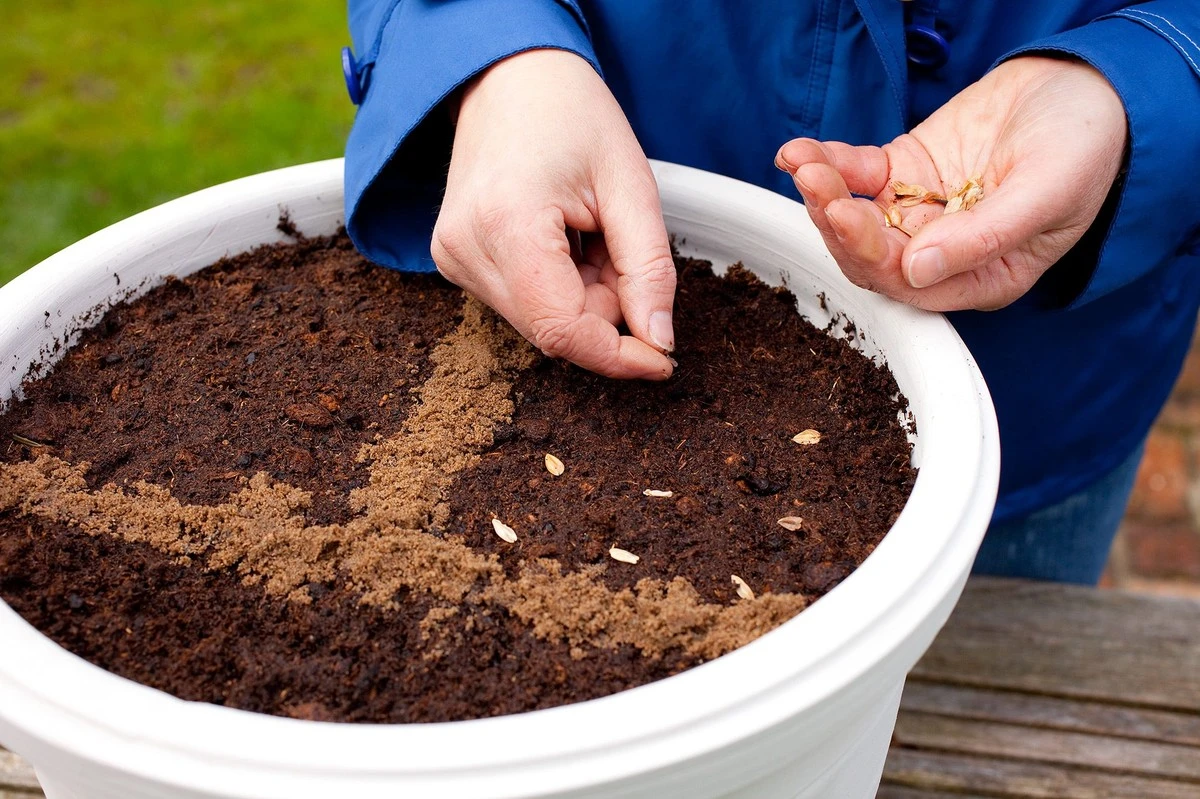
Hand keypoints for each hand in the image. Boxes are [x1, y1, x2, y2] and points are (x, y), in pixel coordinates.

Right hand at [432, 49, 675, 378]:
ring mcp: (453, 257)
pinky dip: (559, 286)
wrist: (508, 75)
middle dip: (605, 309)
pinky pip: (524, 302)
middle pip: (553, 331)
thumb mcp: (631, 185)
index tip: (663, 359)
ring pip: (541, 321)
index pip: (562, 330)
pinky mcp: (454, 260)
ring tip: (588, 231)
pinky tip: (565, 238)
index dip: (619, 357)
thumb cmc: (570, 113)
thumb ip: (648, 270)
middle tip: (618, 244)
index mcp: (506, 225)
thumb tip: (659, 342)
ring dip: (583, 296)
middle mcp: (465, 250)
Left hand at [775, 56, 1127, 310]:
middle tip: (817, 184)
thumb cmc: (1085, 148)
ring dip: (825, 194)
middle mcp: (943, 255)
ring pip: (856, 217)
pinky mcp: (902, 175)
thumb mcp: (1047, 193)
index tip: (848, 215)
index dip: (873, 255)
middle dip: (839, 223)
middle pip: (872, 256)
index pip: (911, 285)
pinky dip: (828, 164)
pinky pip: (855, 177)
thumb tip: (918, 270)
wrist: (1088, 88)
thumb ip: (985, 237)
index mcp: (982, 278)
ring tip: (805, 162)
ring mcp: (918, 214)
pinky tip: (799, 152)